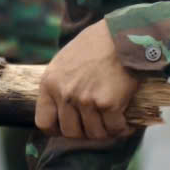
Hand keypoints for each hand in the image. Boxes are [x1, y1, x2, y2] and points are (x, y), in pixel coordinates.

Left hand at [37, 19, 139, 140]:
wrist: (120, 36)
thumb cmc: (95, 45)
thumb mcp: (64, 62)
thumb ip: (59, 85)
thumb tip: (62, 110)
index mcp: (49, 84)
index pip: (44, 122)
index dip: (57, 130)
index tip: (71, 127)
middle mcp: (65, 94)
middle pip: (71, 132)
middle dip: (85, 133)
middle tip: (97, 125)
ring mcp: (86, 100)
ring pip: (95, 134)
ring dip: (106, 132)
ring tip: (113, 123)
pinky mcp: (108, 103)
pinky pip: (114, 129)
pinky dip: (123, 130)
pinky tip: (126, 124)